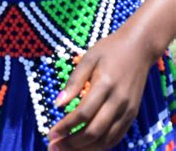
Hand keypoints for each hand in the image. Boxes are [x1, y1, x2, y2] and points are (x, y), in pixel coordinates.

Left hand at [48, 27, 151, 149]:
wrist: (139, 48)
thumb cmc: (110, 50)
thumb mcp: (89, 58)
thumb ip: (74, 81)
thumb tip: (57, 104)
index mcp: (105, 85)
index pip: (82, 113)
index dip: (65, 126)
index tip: (50, 133)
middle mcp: (118, 101)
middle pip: (94, 131)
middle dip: (72, 142)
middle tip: (54, 145)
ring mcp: (127, 110)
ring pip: (105, 140)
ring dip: (85, 148)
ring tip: (66, 149)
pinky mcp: (132, 115)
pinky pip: (116, 137)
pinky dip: (100, 146)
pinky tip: (86, 146)